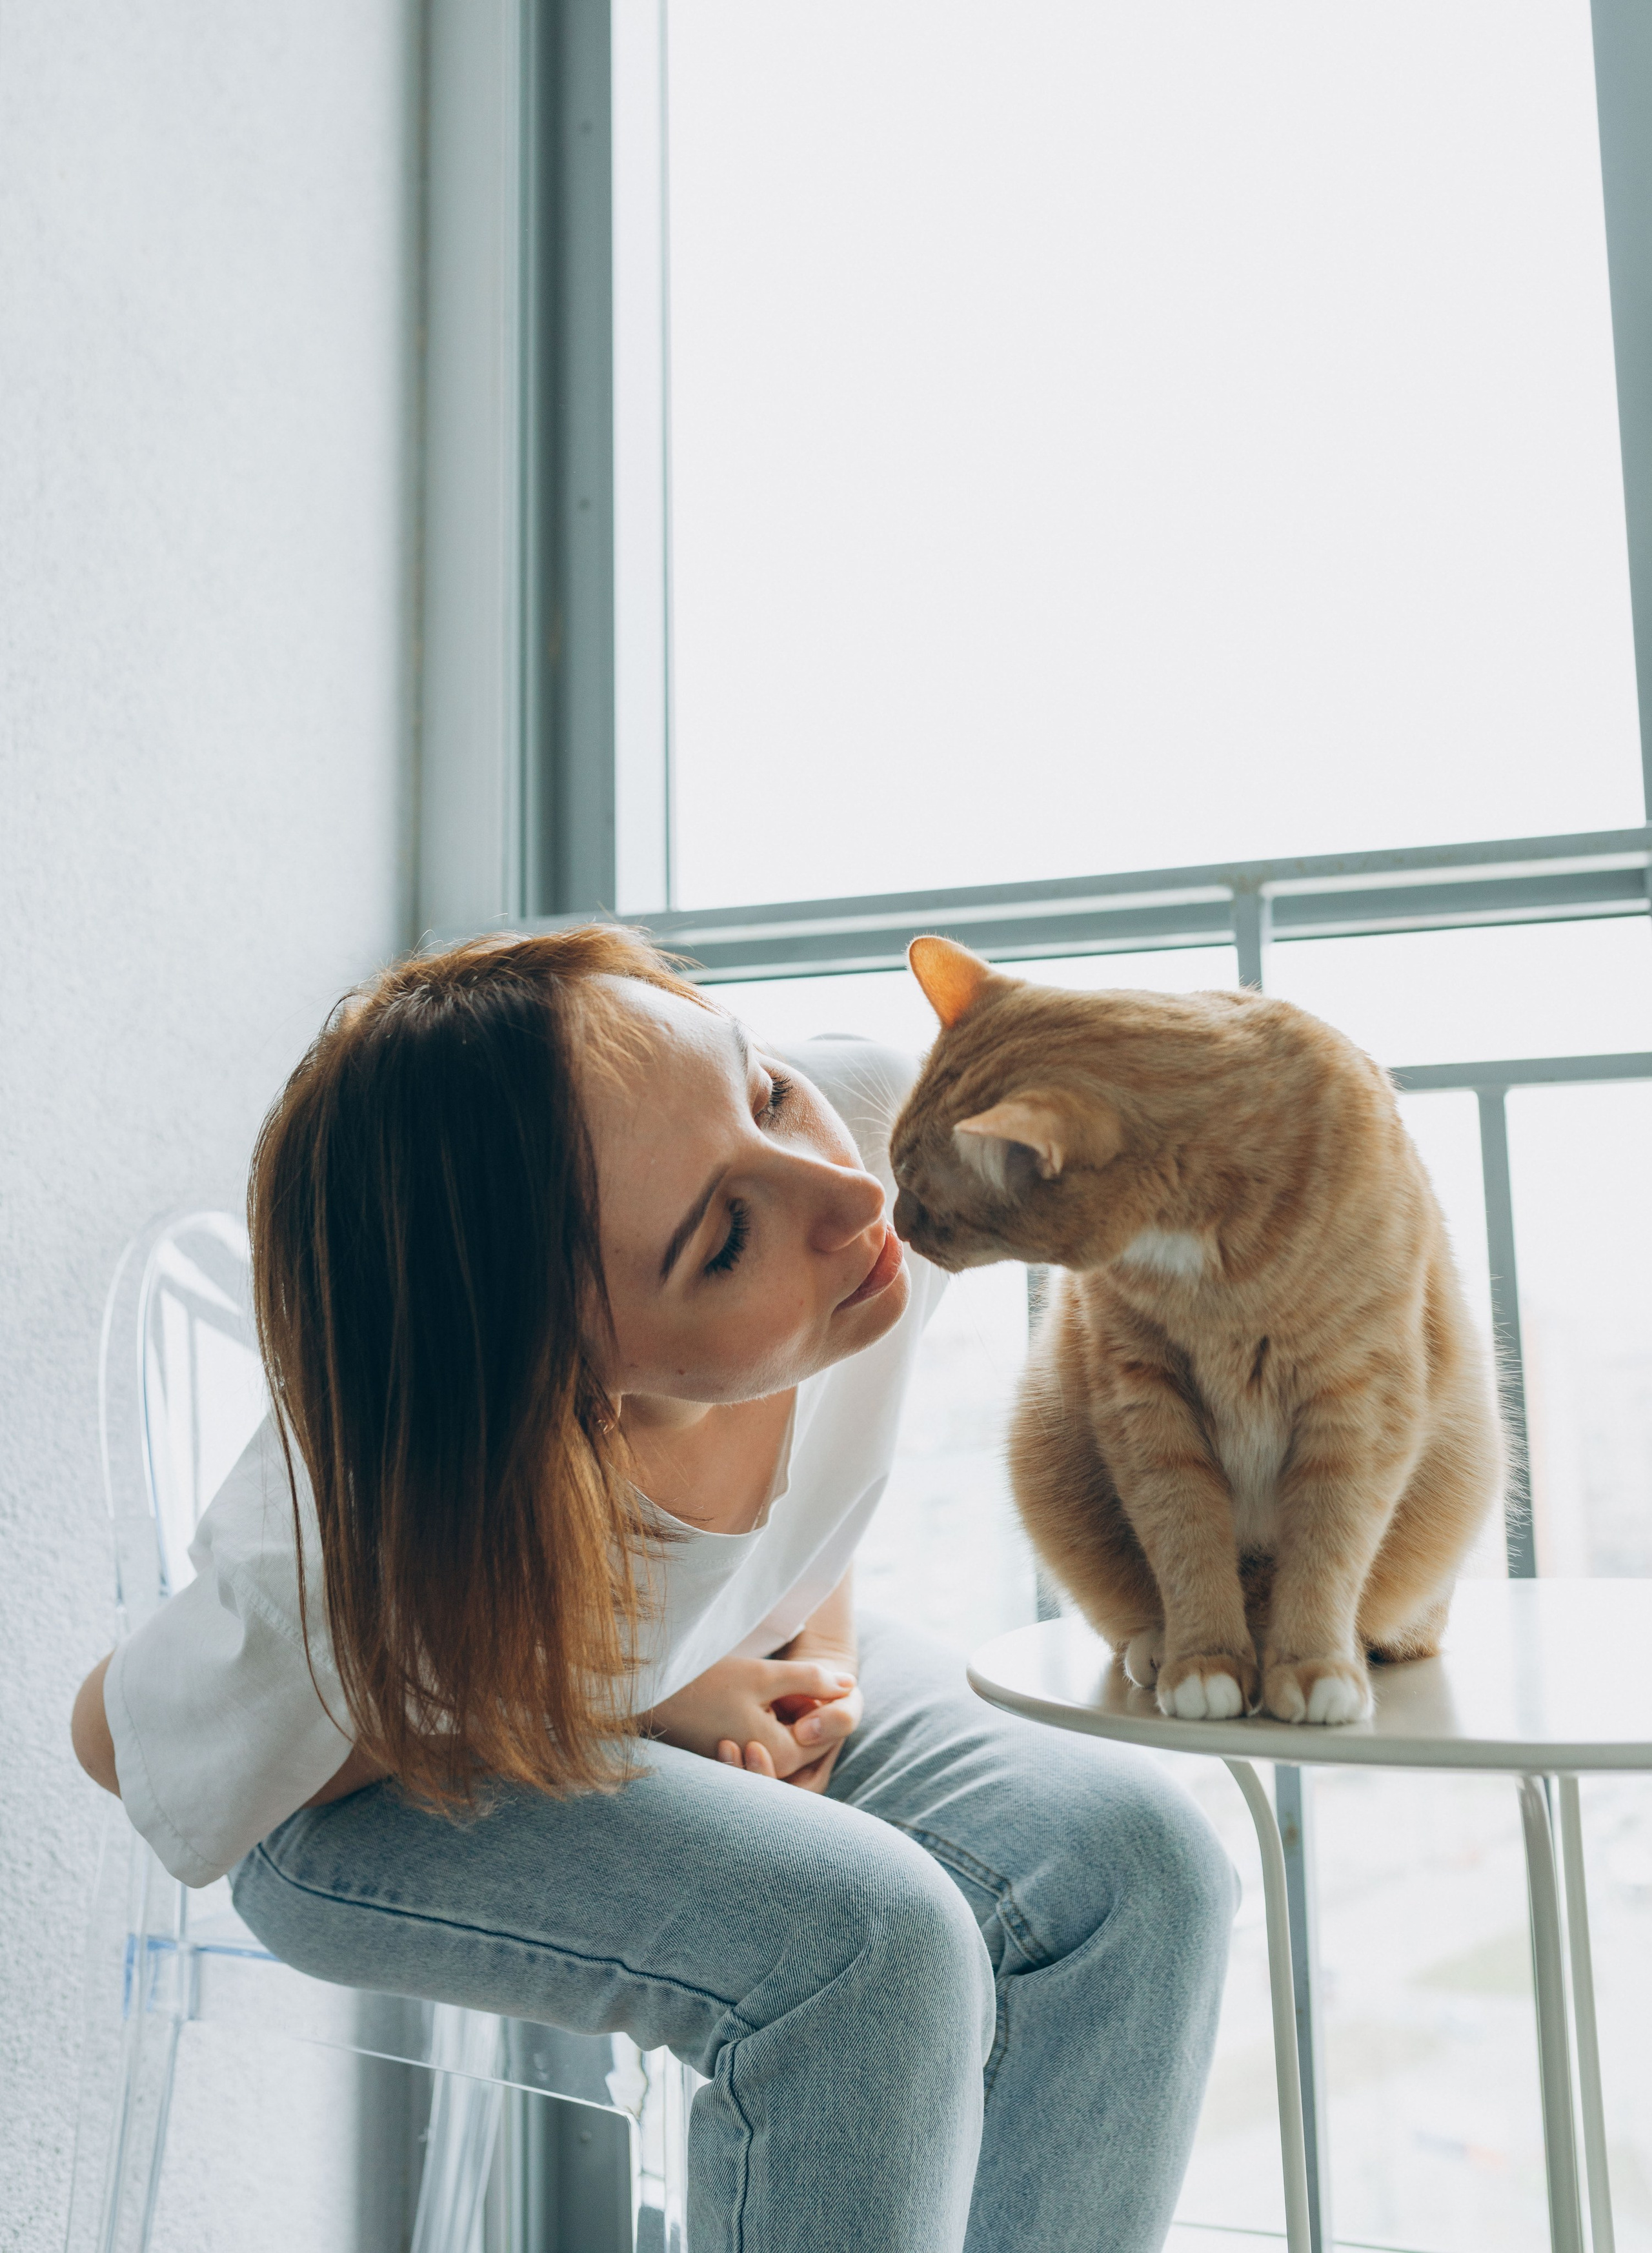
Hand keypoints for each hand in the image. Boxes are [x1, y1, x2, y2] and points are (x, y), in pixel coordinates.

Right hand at [643, 1653, 861, 1792]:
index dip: (827, 1702)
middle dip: (809, 1714)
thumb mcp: (762, 1674)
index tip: (809, 1677)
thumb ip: (811, 1679)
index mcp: (780, 1756)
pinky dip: (768, 1727)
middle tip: (789, 1684)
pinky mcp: (733, 1766)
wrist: (648, 1695)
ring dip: (787, 1718)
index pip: (825, 1736)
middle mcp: (765, 1774)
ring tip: (768, 1690)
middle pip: (807, 1745)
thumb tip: (850, 1683)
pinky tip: (752, 1702)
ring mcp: (748, 1774)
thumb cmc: (703, 1682)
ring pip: (786, 1747)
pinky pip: (764, 1750)